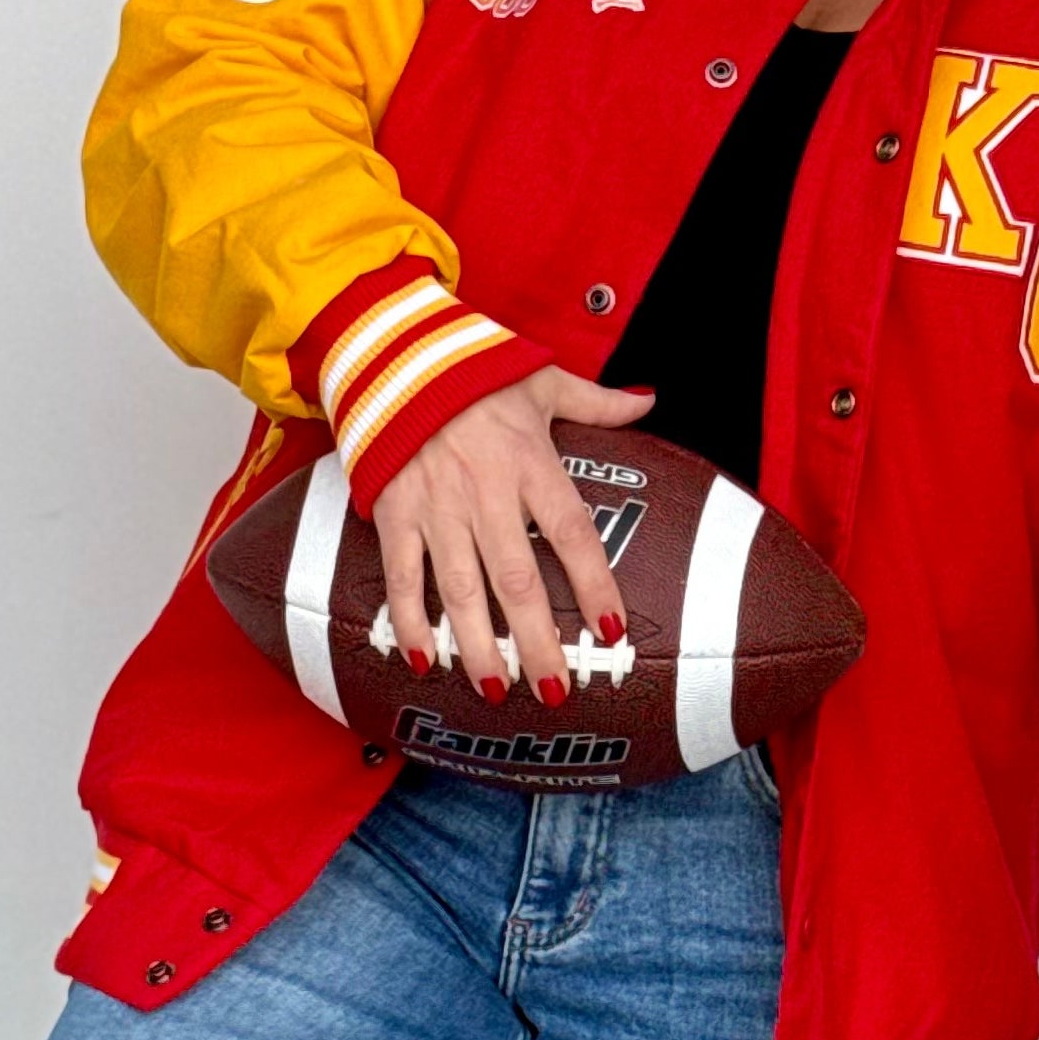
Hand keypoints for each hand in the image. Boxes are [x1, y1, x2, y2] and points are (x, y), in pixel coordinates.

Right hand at [372, 367, 654, 703]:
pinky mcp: (393, 511)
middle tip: (556, 689)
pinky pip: (402, 576)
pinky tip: (423, 661)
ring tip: (497, 691)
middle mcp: (485, 492)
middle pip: (518, 582)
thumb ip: (596, 401)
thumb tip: (647, 401)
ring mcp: (436, 507)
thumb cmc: (470, 366)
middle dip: (538, 642)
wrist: (392, 348)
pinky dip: (409, 621)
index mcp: (530, 463)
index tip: (611, 630)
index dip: (594, 585)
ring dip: (479, 647)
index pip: (572, 535)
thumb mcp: (540, 378)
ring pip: (461, 591)